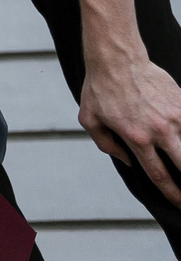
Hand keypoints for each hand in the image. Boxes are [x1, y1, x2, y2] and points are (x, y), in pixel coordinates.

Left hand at [79, 52, 180, 205]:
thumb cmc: (100, 88)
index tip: (180, 204)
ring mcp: (176, 116)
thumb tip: (128, 162)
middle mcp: (161, 130)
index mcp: (137, 138)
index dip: (173, 195)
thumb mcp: (89, 120)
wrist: (117, 57)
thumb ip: (107, 145)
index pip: (160, 176)